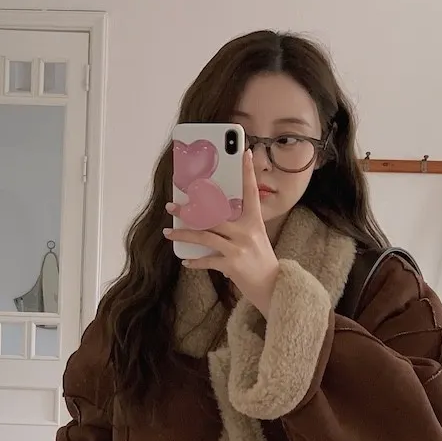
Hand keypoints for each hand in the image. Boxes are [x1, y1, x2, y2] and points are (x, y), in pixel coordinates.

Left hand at [163, 150, 279, 317]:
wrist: (272, 286)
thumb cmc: (261, 261)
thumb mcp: (255, 237)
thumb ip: (238, 226)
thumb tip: (211, 218)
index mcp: (254, 221)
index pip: (251, 191)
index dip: (248, 172)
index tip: (246, 153)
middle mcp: (246, 232)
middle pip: (213, 215)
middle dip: (189, 211)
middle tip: (172, 206)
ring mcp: (239, 248)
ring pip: (204, 236)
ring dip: (183, 235)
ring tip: (168, 233)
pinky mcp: (232, 265)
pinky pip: (207, 260)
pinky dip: (194, 261)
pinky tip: (185, 261)